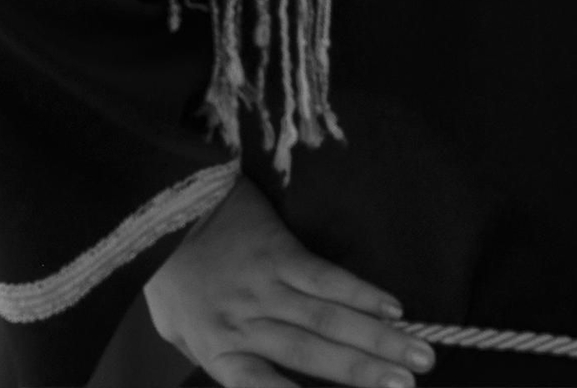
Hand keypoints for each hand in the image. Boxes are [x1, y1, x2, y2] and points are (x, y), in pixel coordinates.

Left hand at [144, 177, 432, 387]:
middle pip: (314, 357)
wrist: (156, 207)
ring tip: (419, 357)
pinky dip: (361, 293)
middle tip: (409, 387)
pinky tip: (392, 308)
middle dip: (366, 376)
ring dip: (379, 341)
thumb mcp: (174, 328)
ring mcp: (263, 286)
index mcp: (218, 352)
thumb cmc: (166, 273)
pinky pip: (325, 277)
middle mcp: (245, 324)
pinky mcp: (277, 250)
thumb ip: (211, 354)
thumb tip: (253, 374)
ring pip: (329, 320)